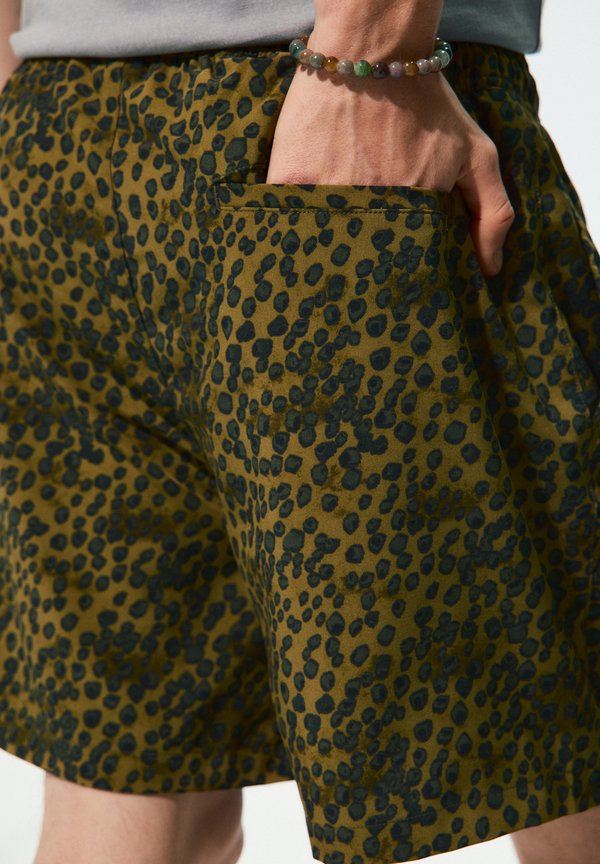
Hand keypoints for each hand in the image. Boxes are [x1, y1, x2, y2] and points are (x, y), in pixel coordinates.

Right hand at [266, 67, 514, 276]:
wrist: (371, 48)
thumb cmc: (427, 101)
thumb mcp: (475, 153)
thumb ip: (492, 211)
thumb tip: (490, 270)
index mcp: (412, 213)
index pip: (402, 268)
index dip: (396, 275)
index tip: (393, 276)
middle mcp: (370, 208)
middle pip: (360, 263)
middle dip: (361, 267)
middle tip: (360, 262)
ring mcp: (327, 194)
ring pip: (322, 245)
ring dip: (325, 249)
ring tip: (328, 245)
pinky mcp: (290, 180)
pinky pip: (286, 221)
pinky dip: (290, 227)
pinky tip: (300, 223)